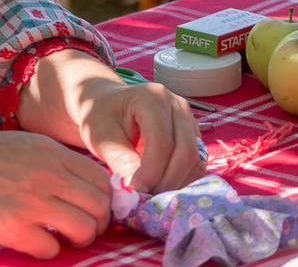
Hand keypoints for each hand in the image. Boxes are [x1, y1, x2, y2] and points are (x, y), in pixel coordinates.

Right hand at [0, 126, 111, 257]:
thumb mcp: (21, 145)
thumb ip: (52, 161)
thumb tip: (81, 185)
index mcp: (49, 152)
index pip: (100, 179)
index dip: (102, 200)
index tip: (91, 209)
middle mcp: (46, 174)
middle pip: (99, 207)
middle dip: (96, 223)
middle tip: (80, 229)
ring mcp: (31, 202)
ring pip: (84, 230)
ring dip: (77, 240)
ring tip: (60, 238)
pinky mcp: (12, 228)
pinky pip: (52, 249)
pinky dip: (47, 250)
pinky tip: (33, 242)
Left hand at [73, 79, 205, 192]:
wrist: (107, 105)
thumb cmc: (101, 116)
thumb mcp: (100, 135)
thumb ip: (119, 158)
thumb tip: (137, 189)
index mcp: (153, 98)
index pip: (162, 141)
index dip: (152, 171)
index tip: (136, 191)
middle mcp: (178, 106)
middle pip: (186, 151)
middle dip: (167, 181)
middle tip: (146, 200)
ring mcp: (189, 120)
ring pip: (195, 160)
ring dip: (177, 184)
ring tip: (152, 197)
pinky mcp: (193, 136)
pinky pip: (196, 164)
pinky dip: (182, 182)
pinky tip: (163, 191)